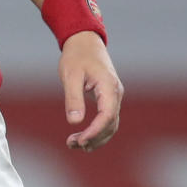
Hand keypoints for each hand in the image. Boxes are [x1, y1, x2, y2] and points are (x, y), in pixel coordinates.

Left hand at [58, 31, 122, 149]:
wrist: (84, 41)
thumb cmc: (76, 56)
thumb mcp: (71, 75)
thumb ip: (73, 98)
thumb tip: (74, 122)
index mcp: (109, 86)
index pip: (107, 116)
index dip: (95, 131)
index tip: (80, 140)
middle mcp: (115, 93)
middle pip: (110, 124)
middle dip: (93, 138)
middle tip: (72, 145)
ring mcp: (114, 96)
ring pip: (110, 124)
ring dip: (95, 137)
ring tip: (74, 144)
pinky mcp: (109, 98)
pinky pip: (107, 119)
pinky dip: (97, 130)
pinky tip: (83, 137)